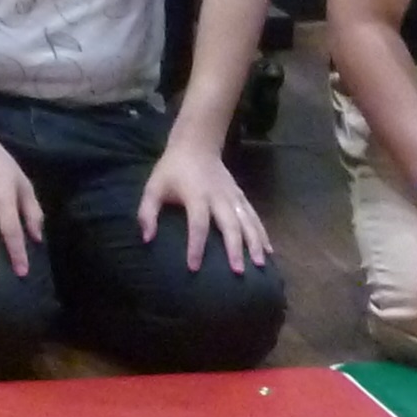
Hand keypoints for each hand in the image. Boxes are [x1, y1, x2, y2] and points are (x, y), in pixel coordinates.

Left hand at [137, 139, 271, 272]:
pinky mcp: (240, 196)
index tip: (194, 267)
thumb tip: (147, 239)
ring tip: (260, 265)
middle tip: (238, 272)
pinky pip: (254, 216)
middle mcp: (218, 197)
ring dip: (255, 243)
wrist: (196, 145)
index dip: (196, 246)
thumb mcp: (153, 187)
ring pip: (247, 221)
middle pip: (230, 225)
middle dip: (235, 249)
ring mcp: (233, 196)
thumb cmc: (172, 170)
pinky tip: (269, 251)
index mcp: (196, 196)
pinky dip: (263, 233)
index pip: (198, 224)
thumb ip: (147, 213)